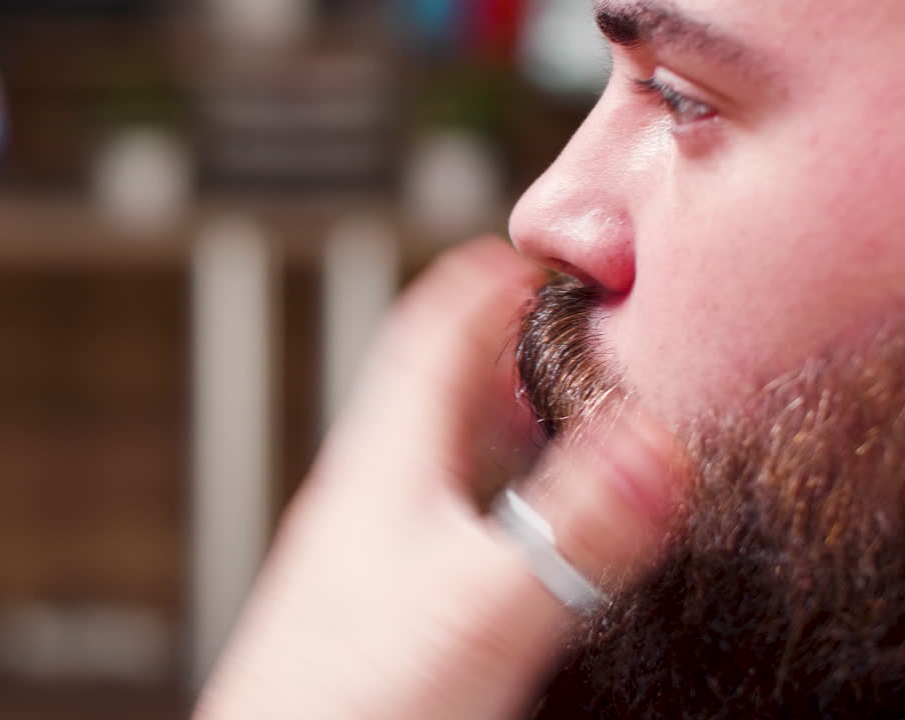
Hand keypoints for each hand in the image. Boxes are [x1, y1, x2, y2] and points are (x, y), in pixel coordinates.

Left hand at [194, 239, 681, 719]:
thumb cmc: (345, 692)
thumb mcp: (484, 602)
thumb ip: (576, 525)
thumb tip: (656, 442)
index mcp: (387, 457)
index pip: (431, 326)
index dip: (486, 277)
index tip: (538, 254)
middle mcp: (362, 486)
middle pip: (429, 379)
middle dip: (494, 343)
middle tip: (551, 328)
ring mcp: (356, 539)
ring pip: (425, 444)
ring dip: (482, 415)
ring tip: (535, 417)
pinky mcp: (360, 593)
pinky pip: (424, 509)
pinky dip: (471, 489)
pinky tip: (494, 533)